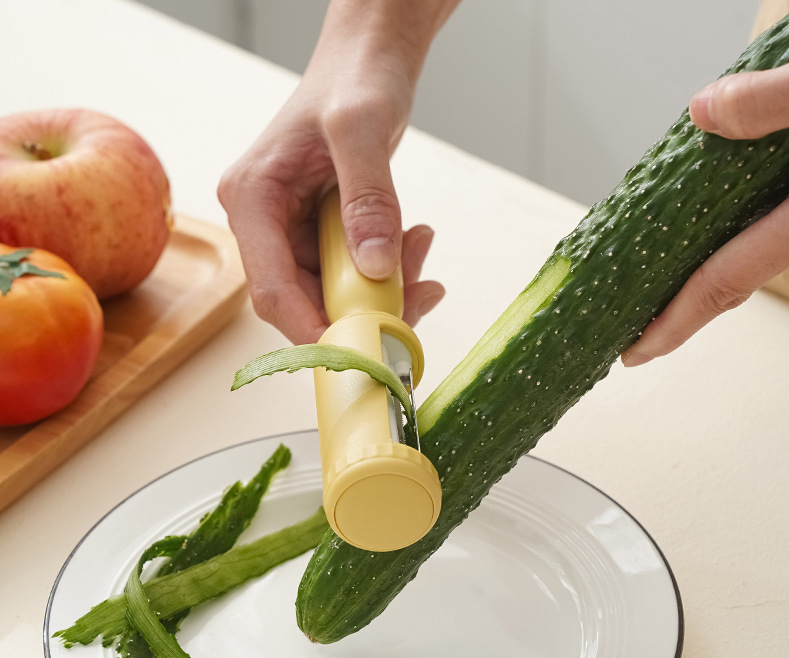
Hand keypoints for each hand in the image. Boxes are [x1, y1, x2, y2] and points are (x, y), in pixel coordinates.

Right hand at [218, 1, 456, 344]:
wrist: (369, 59)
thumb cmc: (354, 76)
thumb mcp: (362, 126)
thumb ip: (368, 197)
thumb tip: (373, 269)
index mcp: (253, 198)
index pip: (270, 289)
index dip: (311, 330)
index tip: (360, 352)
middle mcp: (266, 223)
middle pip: (306, 301)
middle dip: (364, 308)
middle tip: (418, 294)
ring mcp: (294, 232)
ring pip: (337, 293)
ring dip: (387, 288)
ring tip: (421, 247)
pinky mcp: (322, 235)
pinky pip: (356, 274)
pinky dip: (391, 270)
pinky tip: (416, 241)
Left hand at [621, 58, 788, 366]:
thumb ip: (777, 101)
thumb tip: (704, 112)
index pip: (723, 281)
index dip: (673, 323)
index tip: (636, 353)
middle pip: (736, 278)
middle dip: (685, 304)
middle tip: (641, 323)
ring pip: (759, 251)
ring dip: (712, 266)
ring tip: (663, 277)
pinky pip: (778, 228)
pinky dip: (740, 231)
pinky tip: (721, 219)